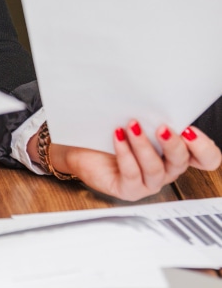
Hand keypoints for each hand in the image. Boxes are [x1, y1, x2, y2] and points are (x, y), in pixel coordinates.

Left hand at [48, 122, 220, 200]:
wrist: (82, 146)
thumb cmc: (111, 131)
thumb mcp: (136, 119)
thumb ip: (151, 114)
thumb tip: (156, 97)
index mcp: (174, 153)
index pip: (205, 158)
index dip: (203, 148)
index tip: (189, 130)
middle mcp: (165, 169)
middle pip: (181, 161)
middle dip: (174, 144)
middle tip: (163, 127)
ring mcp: (148, 182)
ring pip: (156, 169)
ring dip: (144, 145)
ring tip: (132, 125)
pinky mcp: (128, 190)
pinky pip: (131, 174)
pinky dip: (125, 153)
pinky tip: (118, 136)